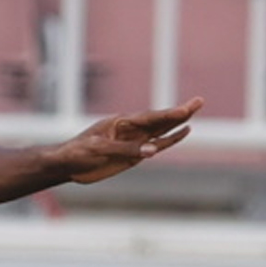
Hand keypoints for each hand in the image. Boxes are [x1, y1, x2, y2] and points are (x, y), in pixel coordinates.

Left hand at [63, 96, 204, 183]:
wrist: (66, 165)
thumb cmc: (77, 153)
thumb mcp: (98, 150)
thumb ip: (125, 149)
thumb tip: (152, 150)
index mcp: (120, 123)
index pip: (149, 118)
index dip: (168, 114)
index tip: (185, 110)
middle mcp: (130, 129)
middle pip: (159, 120)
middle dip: (179, 112)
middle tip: (199, 101)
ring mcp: (133, 141)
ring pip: (161, 130)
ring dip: (178, 123)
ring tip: (194, 112)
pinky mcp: (134, 154)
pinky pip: (156, 145)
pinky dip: (170, 139)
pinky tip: (183, 132)